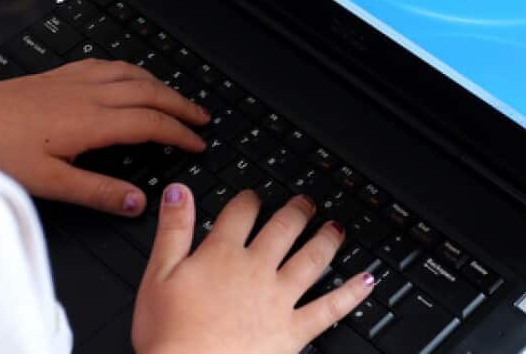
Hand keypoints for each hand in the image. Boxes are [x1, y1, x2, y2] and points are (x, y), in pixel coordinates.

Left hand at [0, 59, 209, 215]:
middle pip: (149, 92)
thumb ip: (97, 191)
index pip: (150, 122)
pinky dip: (130, 70)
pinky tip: (129, 76)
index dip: (179, 133)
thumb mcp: (49, 182)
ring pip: (131, 74)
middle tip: (202, 117)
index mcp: (91, 121)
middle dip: (180, 104)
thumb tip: (138, 202)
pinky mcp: (58, 74)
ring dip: (159, 84)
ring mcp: (73, 80)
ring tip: (176, 98)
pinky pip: (107, 65)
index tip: (197, 143)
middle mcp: (88, 93)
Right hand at [132, 186, 374, 353]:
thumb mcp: (158, 274)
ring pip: (311, 259)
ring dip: (326, 240)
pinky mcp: (293, 330)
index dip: (249, 199)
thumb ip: (173, 230)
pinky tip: (367, 281)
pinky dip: (351, 293)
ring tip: (336, 228)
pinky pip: (330, 308)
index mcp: (222, 254)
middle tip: (306, 202)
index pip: (241, 213)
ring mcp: (279, 299)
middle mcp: (256, 270)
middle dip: (296, 212)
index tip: (254, 196)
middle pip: (283, 229)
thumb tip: (179, 192)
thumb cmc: (169, 333)